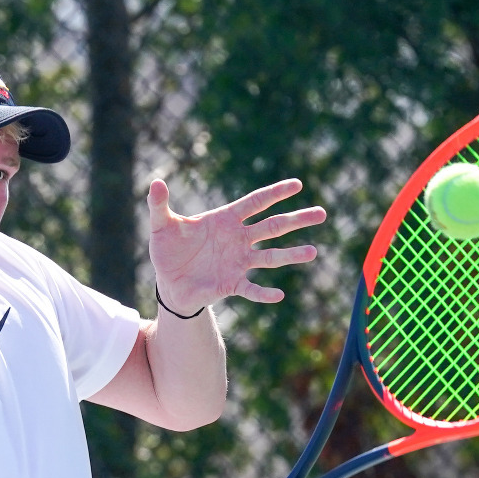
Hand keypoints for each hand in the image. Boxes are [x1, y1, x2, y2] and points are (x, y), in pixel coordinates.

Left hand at [148, 177, 324, 314]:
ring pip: (271, 257)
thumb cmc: (168, 250)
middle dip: (297, 219)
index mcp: (226, 220)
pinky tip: (279, 295)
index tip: (297, 184)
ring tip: (313, 252)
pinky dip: (264, 294)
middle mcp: (239, 239)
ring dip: (291, 254)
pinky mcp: (232, 284)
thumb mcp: (161, 225)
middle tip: (322, 212)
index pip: (256, 202)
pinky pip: (252, 289)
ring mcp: (239, 262)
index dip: (275, 193)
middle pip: (274, 226)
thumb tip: (156, 182)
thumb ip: (159, 204)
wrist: (168, 282)